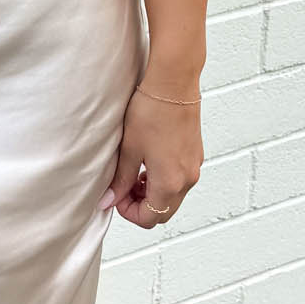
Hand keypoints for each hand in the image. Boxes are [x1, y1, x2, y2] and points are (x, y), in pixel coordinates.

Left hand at [98, 74, 202, 230]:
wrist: (173, 84)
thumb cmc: (150, 113)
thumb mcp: (129, 150)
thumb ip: (120, 180)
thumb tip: (108, 201)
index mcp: (169, 183)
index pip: (149, 218)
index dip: (128, 212)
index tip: (116, 195)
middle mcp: (187, 179)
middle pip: (163, 212)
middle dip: (141, 206)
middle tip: (124, 187)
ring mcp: (194, 167)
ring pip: (173, 197)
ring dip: (153, 194)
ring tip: (135, 173)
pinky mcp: (196, 156)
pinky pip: (181, 181)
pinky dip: (164, 181)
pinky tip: (150, 162)